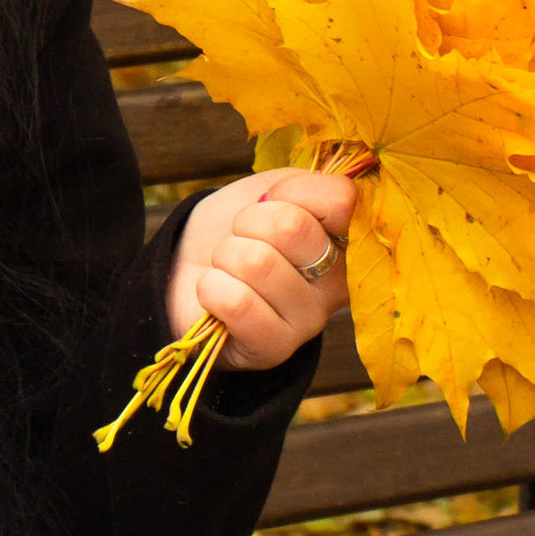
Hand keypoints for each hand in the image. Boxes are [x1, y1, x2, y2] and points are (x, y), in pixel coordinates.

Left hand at [170, 166, 359, 373]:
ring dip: (225, 256)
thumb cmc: (240, 230)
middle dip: (248, 222)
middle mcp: (338, 283)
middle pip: (290, 226)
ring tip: (229, 269)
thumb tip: (323, 197)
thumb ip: (310, 187)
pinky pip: (236, 302)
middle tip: (243, 239)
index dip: (290, 191)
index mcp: (346, 239)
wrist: (188, 269)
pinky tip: (218, 296)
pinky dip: (212, 288)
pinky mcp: (275, 348)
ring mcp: (309, 319)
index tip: (273, 201)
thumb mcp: (276, 191)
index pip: (341, 199)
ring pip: (256, 263)